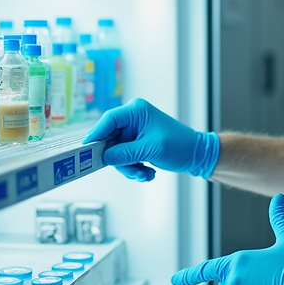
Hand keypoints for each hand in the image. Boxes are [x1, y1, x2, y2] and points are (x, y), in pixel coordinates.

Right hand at [82, 98, 219, 181]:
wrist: (196, 155)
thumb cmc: (180, 146)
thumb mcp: (150, 150)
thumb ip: (124, 153)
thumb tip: (104, 157)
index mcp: (136, 111)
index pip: (108, 120)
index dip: (96, 134)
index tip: (87, 149)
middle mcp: (133, 119)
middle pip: (110, 140)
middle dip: (120, 160)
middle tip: (133, 170)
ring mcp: (134, 132)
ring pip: (117, 153)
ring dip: (129, 167)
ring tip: (145, 174)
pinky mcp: (137, 143)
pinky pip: (125, 158)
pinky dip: (134, 168)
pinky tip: (148, 173)